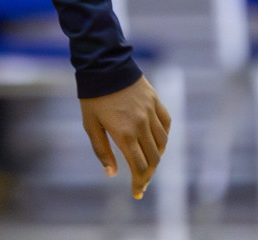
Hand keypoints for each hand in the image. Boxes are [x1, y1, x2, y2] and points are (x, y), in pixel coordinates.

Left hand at [79, 75, 170, 198]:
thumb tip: (111, 174)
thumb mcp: (91, 125)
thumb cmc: (93, 96)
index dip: (139, 183)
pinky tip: (157, 142)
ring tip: (148, 163)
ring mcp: (151, 113)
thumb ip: (102, 150)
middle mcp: (142, 125)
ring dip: (157, 157)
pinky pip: (167, 125)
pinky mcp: (156, 102)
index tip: (137, 193)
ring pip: (162, 144)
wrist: (103, 64)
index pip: (139, 167)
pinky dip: (164, 137)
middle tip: (141, 182)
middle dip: (148, 174)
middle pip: (153, 159)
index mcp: (125, 134)